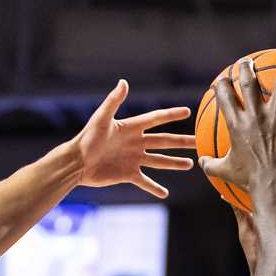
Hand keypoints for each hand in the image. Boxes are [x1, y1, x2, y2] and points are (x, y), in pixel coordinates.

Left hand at [73, 79, 196, 198]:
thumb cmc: (86, 138)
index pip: (156, 119)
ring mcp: (133, 159)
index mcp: (131, 128)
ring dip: (174, 163)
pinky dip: (154, 188)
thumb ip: (113, 101)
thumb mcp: (101, 119)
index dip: (171, 115)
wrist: (76, 163)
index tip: (187, 111)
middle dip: (181, 142)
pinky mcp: (127, 174)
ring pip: (159, 161)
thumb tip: (123, 82)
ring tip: (190, 164)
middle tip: (198, 141)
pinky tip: (165, 193)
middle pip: (164, 141)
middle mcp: (135, 143)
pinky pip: (144, 181)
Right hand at [200, 57, 275, 193]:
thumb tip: (201, 161)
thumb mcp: (225, 171)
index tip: (221, 80)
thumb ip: (210, 164)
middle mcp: (255, 116)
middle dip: (246, 69)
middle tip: (246, 62)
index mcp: (236, 125)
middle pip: (249, 84)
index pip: (225, 99)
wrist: (272, 185)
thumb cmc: (248, 180)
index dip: (221, 86)